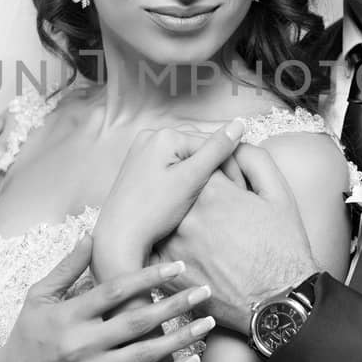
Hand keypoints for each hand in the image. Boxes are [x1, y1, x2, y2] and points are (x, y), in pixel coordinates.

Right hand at [0, 233, 215, 361]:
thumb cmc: (28, 335)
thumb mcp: (39, 296)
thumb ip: (67, 267)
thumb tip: (93, 236)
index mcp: (70, 314)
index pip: (116, 291)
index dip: (148, 277)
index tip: (176, 267)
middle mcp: (82, 343)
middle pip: (138, 321)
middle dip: (175, 305)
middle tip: (204, 292)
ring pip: (145, 354)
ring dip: (180, 338)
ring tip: (207, 323)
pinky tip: (192, 360)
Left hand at [92, 119, 247, 279]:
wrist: (119, 238)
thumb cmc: (153, 212)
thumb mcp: (191, 179)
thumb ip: (217, 150)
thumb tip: (239, 123)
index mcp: (164, 135)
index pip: (210, 142)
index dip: (230, 165)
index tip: (242, 188)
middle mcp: (150, 136)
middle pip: (197, 147)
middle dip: (215, 166)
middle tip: (231, 191)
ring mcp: (143, 151)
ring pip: (185, 157)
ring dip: (201, 172)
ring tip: (212, 195)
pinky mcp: (140, 167)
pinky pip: (171, 166)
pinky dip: (184, 177)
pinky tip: (190, 195)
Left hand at [155, 143, 317, 331]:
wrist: (276, 303)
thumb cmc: (283, 250)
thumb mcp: (278, 195)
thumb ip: (254, 158)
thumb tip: (235, 134)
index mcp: (209, 191)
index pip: (205, 168)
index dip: (225, 179)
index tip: (239, 195)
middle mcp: (184, 215)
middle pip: (188, 193)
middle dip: (207, 199)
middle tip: (233, 221)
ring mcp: (172, 245)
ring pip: (174, 219)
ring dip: (190, 222)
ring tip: (221, 241)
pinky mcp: (168, 271)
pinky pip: (165, 248)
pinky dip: (178, 246)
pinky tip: (204, 255)